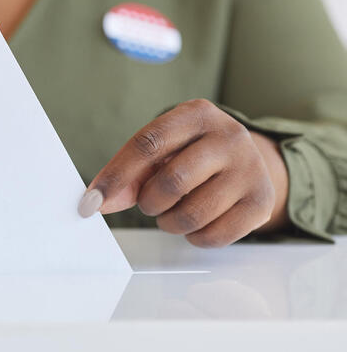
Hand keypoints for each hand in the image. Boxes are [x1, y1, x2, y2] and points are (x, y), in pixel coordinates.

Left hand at [78, 99, 288, 246]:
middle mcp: (229, 136)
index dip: (116, 175)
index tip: (90, 202)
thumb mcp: (162, 150)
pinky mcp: (261, 202)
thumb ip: (129, 174)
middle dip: (149, 202)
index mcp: (196, 114)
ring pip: (192, 213)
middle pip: (171, 181)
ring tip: (171, 213)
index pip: (147, 144)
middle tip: (149, 204)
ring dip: (169, 222)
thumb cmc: (192, 154)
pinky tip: (196, 223)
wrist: (247, 160)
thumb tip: (97, 203)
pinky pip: (214, 235)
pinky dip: (194, 237)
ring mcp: (250, 168)